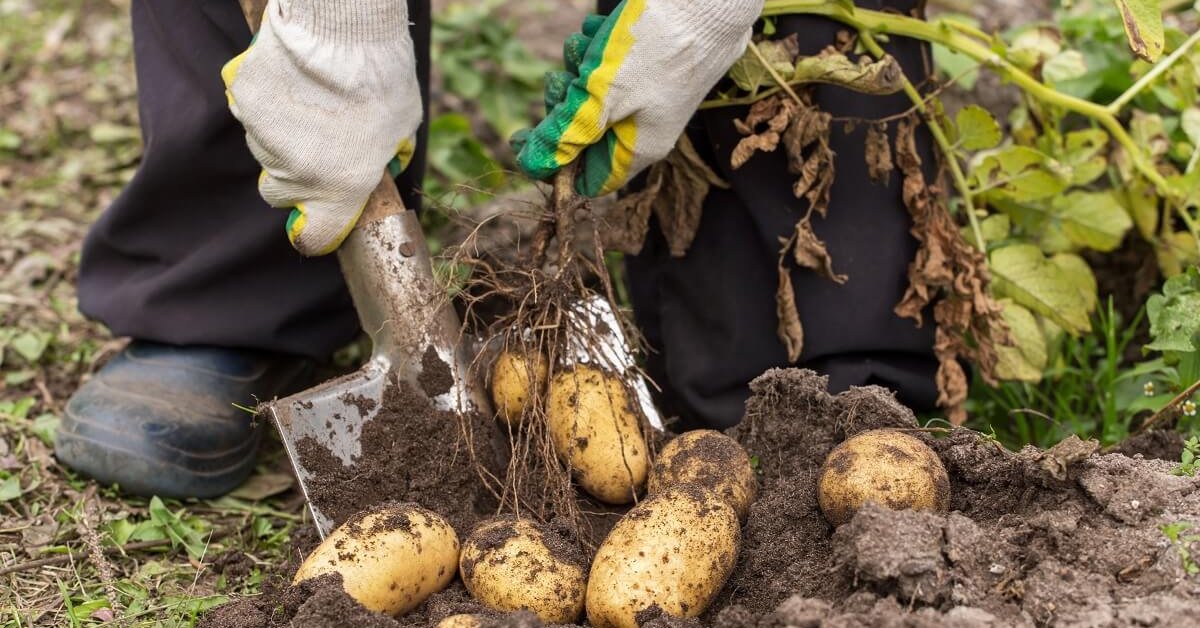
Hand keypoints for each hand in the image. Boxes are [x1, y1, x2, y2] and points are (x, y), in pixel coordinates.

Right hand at [222, 0, 421, 255]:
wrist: (341, 28)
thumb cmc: (381, 78)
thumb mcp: (403, 128)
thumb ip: (387, 158)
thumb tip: (383, 165)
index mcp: (338, 188)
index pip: (313, 238)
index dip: (315, 233)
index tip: (317, 225)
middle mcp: (296, 172)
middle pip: (280, 193)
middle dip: (296, 179)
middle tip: (319, 148)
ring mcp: (263, 138)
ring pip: (264, 152)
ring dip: (282, 139)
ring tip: (310, 104)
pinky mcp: (243, 102)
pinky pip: (251, 115)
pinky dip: (266, 106)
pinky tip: (291, 83)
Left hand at [514, 0, 761, 197]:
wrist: (707, 0)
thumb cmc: (656, 49)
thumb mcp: (602, 97)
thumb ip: (566, 134)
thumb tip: (533, 165)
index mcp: (638, 150)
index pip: (586, 181)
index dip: (554, 164)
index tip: (527, 135)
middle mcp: (643, 129)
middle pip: (584, 134)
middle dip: (565, 105)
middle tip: (563, 79)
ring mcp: (647, 96)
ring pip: (591, 95)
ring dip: (578, 68)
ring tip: (591, 45)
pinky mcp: (648, 66)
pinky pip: (607, 66)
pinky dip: (597, 48)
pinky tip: (605, 31)